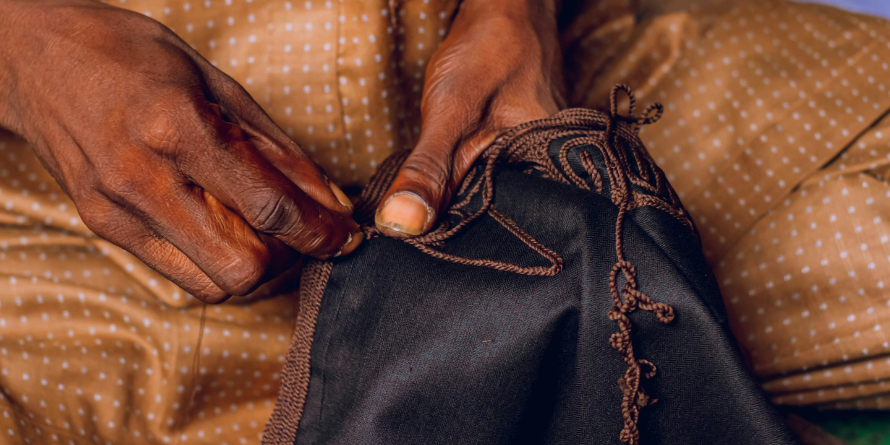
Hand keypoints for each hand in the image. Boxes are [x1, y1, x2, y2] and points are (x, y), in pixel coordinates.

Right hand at [0, 0, 362, 302]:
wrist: (34, 58)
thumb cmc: (130, 56)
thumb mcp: (219, 84)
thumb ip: (277, 149)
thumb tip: (326, 199)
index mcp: (177, 129)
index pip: (267, 208)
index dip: (318, 233)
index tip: (344, 237)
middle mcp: (142, 180)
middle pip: (241, 268)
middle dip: (286, 258)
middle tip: (300, 231)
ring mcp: (116, 212)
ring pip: (212, 283)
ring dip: (252, 265)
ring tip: (259, 226)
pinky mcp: (102, 228)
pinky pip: (178, 272)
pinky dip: (215, 259)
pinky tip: (221, 223)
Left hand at [374, 0, 564, 236]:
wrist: (509, 7)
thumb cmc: (487, 50)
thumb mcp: (449, 112)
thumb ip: (428, 170)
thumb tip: (401, 226)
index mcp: (549, 164)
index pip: (509, 226)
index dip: (465, 243)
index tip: (424, 256)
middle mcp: (555, 167)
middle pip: (505, 216)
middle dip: (465, 230)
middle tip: (421, 244)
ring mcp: (544, 157)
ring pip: (500, 198)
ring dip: (466, 209)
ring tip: (432, 227)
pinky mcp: (528, 148)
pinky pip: (500, 179)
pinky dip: (473, 187)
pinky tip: (450, 196)